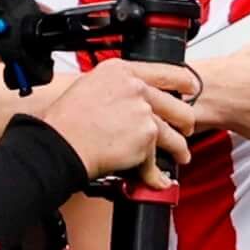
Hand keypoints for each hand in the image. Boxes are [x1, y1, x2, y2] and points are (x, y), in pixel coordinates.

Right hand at [24, 55, 197, 182]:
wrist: (58, 143)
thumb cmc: (66, 120)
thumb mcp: (90, 86)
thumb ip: (118, 87)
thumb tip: (135, 92)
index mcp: (122, 71)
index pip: (169, 72)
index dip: (186, 83)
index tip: (191, 89)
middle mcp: (136, 89)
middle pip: (179, 106)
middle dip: (184, 122)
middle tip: (183, 129)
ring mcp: (143, 113)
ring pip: (175, 135)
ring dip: (179, 149)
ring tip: (179, 155)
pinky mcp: (146, 138)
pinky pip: (158, 160)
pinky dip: (157, 174)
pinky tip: (158, 178)